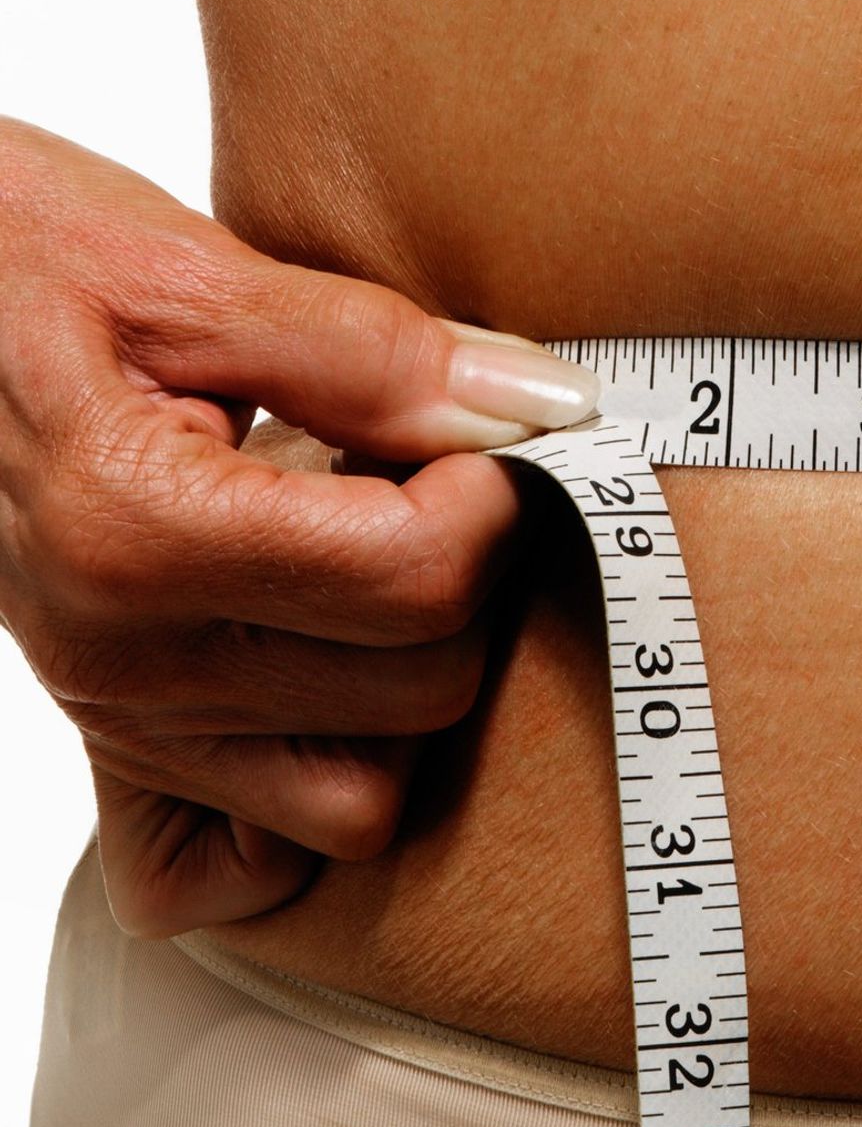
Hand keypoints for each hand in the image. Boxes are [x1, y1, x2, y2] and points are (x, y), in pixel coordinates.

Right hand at [0, 119, 599, 935]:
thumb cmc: (12, 261)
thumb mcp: (185, 271)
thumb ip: (374, 354)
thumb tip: (544, 408)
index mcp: (136, 531)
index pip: (420, 578)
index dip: (494, 494)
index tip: (475, 429)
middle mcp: (121, 658)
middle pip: (420, 687)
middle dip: (467, 576)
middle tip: (424, 477)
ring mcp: (115, 720)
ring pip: (366, 793)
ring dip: (410, 678)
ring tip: (371, 557)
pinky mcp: (113, 750)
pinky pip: (251, 865)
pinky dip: (310, 790)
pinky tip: (320, 670)